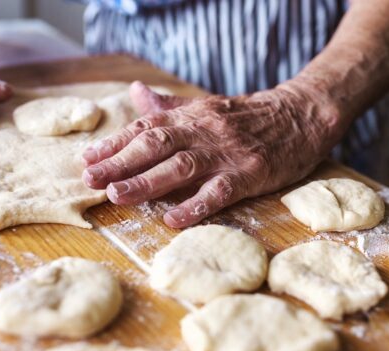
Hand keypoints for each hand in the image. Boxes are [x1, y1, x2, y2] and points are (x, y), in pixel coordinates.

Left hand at [82, 80, 341, 227]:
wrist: (301, 115)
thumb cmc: (248, 117)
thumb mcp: (207, 106)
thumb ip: (169, 106)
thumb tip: (135, 93)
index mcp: (191, 116)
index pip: (145, 128)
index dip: (115, 144)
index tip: (87, 159)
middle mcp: (204, 131)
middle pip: (156, 146)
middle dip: (120, 163)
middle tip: (89, 179)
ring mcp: (227, 153)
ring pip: (181, 167)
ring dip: (147, 182)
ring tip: (117, 196)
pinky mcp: (250, 174)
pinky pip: (219, 192)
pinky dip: (195, 206)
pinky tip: (173, 219)